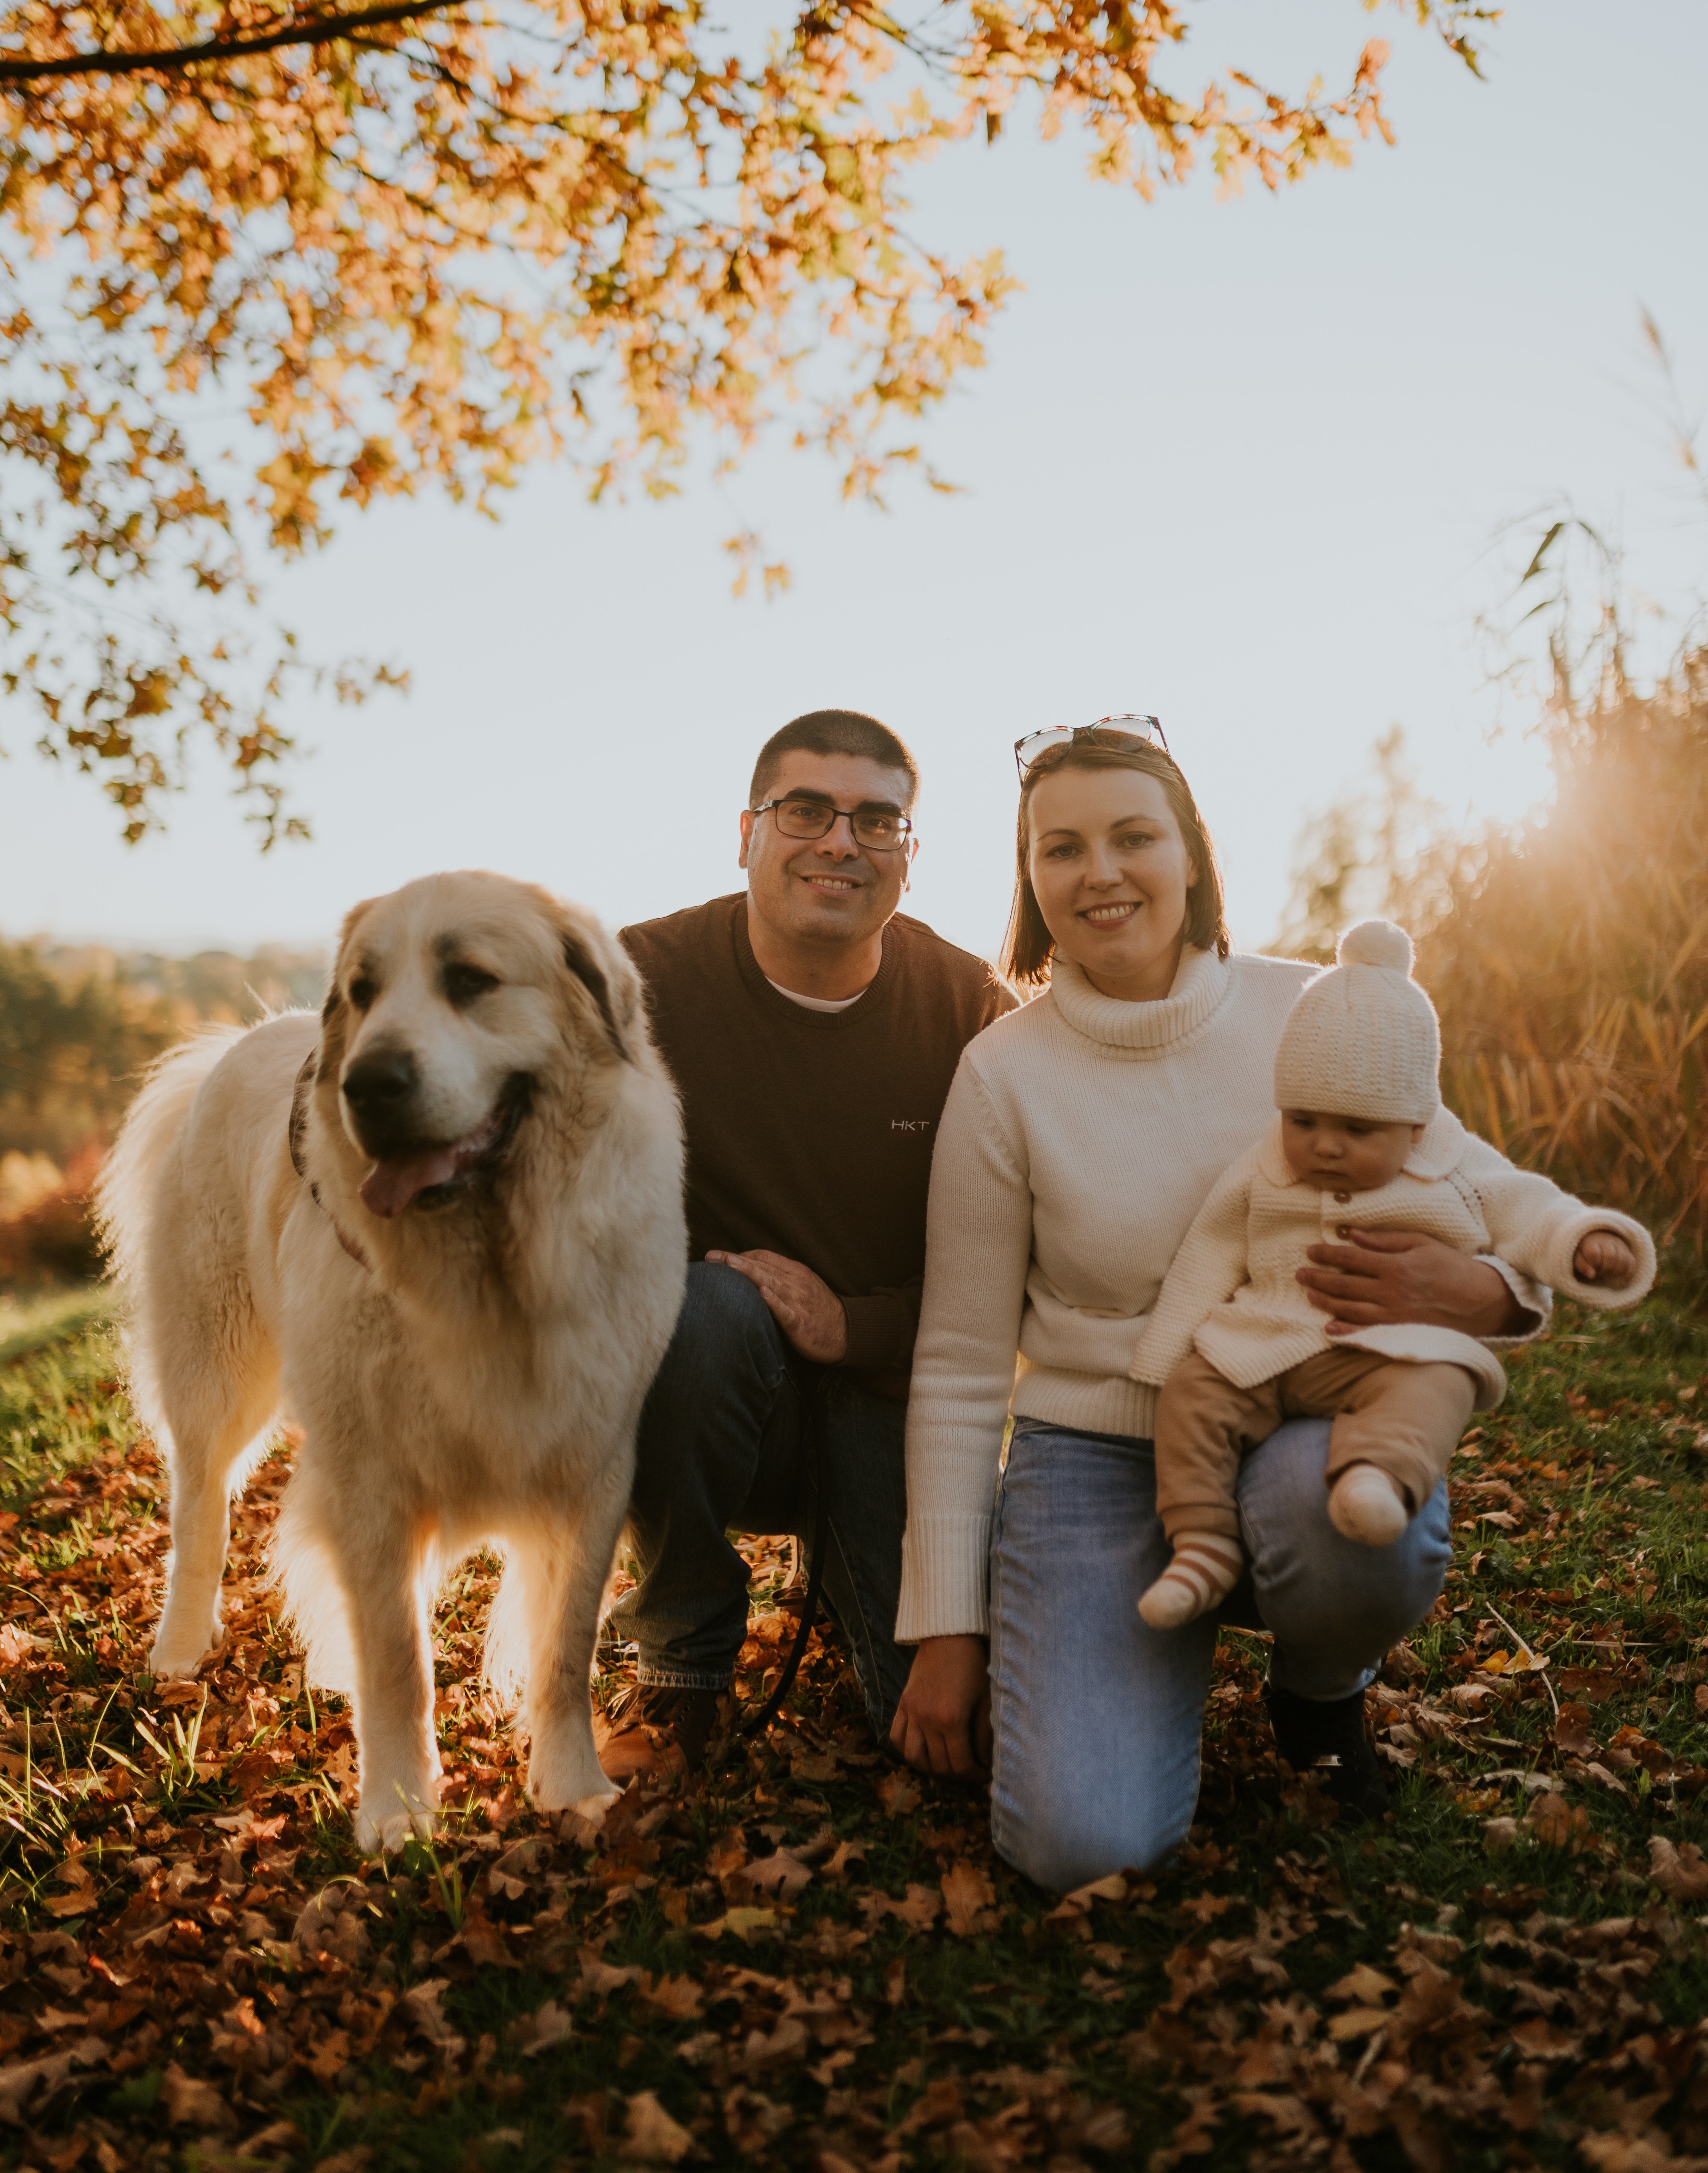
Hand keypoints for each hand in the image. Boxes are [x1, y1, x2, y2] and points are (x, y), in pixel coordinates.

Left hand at [706, 1249, 848, 1361]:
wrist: (847, 1333)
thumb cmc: (819, 1310)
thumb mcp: (802, 1286)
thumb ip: (779, 1276)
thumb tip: (750, 1270)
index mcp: (796, 1271)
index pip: (763, 1256)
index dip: (739, 1254)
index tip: (718, 1256)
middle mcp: (796, 1283)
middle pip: (762, 1266)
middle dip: (735, 1261)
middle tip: (711, 1257)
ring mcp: (799, 1302)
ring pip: (771, 1283)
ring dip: (748, 1273)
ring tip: (728, 1265)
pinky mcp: (801, 1323)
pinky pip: (786, 1311)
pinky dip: (774, 1301)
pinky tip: (762, 1293)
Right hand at [889, 1635, 991, 1778]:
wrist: (949, 1635)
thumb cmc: (974, 1665)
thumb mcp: (986, 1699)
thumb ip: (985, 1735)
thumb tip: (986, 1762)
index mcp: (952, 1719)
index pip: (960, 1765)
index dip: (974, 1776)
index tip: (984, 1774)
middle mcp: (927, 1720)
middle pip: (938, 1766)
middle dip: (957, 1775)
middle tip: (970, 1771)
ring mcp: (911, 1712)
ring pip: (913, 1757)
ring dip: (930, 1768)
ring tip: (946, 1766)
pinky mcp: (902, 1704)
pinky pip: (896, 1737)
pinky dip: (907, 1750)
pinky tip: (923, 1750)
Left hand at [1296, 1228, 1533, 1338]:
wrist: (1483, 1301)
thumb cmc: (1453, 1267)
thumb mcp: (1422, 1243)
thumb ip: (1386, 1241)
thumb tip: (1354, 1235)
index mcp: (1394, 1266)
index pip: (1350, 1259)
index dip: (1326, 1255)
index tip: (1310, 1251)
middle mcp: (1390, 1291)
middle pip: (1343, 1285)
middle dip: (1318, 1279)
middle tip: (1300, 1274)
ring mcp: (1393, 1315)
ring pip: (1349, 1309)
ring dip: (1325, 1302)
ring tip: (1309, 1295)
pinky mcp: (1399, 1332)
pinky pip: (1366, 1333)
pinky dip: (1345, 1332)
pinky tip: (1329, 1330)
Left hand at [1574, 1230, 1636, 1287]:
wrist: (1596, 1239)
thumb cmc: (1585, 1252)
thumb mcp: (1578, 1257)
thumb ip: (1582, 1265)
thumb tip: (1592, 1275)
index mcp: (1591, 1241)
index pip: (1594, 1254)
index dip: (1594, 1265)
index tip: (1592, 1268)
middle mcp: (1607, 1241)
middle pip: (1611, 1256)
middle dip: (1606, 1269)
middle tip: (1601, 1273)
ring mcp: (1619, 1245)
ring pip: (1623, 1259)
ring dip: (1617, 1272)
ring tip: (1609, 1277)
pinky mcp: (1627, 1251)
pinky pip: (1632, 1262)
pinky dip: (1629, 1273)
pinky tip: (1623, 1281)